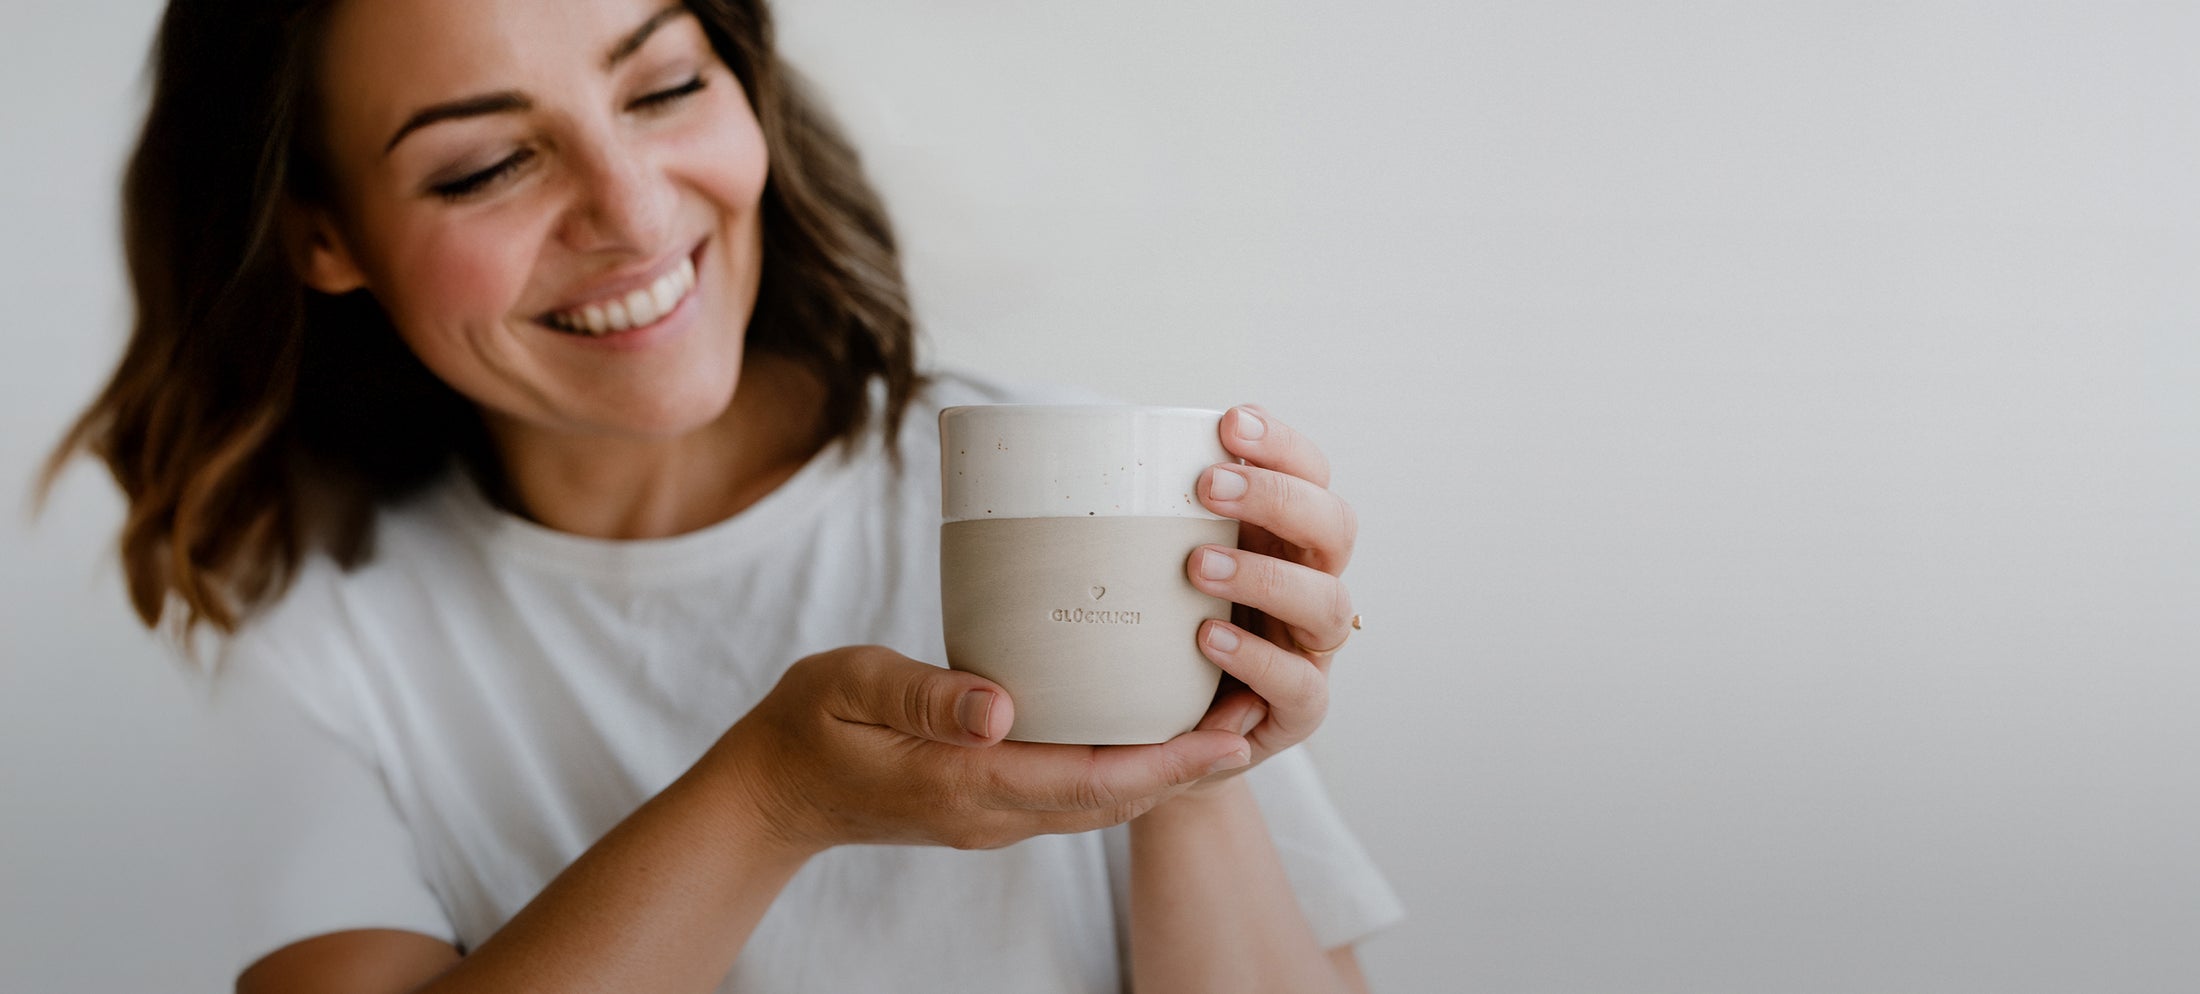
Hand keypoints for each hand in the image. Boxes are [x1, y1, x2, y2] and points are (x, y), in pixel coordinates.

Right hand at [710, 646, 1252, 854]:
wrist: (771, 791)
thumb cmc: (806, 725)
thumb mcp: (852, 688)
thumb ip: (924, 695)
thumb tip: (1000, 708)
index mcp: (966, 784)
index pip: (1088, 781)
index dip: (1167, 763)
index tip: (1228, 735)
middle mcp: (992, 811)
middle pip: (1114, 799)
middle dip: (1190, 767)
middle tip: (1257, 715)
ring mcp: (994, 815)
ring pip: (1101, 801)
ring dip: (1166, 770)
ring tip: (1227, 721)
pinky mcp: (990, 802)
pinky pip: (1076, 792)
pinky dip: (1126, 768)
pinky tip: (1153, 729)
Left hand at [1180, 405, 1358, 790]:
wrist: (1169, 731)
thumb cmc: (1161, 630)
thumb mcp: (1156, 565)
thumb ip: (1144, 519)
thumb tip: (1076, 454)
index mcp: (1284, 537)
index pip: (1310, 474)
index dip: (1281, 445)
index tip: (1230, 422)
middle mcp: (1311, 583)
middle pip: (1336, 525)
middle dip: (1277, 496)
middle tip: (1208, 485)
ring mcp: (1311, 648)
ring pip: (1328, 602)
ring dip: (1265, 575)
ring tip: (1196, 566)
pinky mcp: (1299, 709)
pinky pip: (1301, 685)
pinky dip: (1256, 658)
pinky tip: (1206, 638)